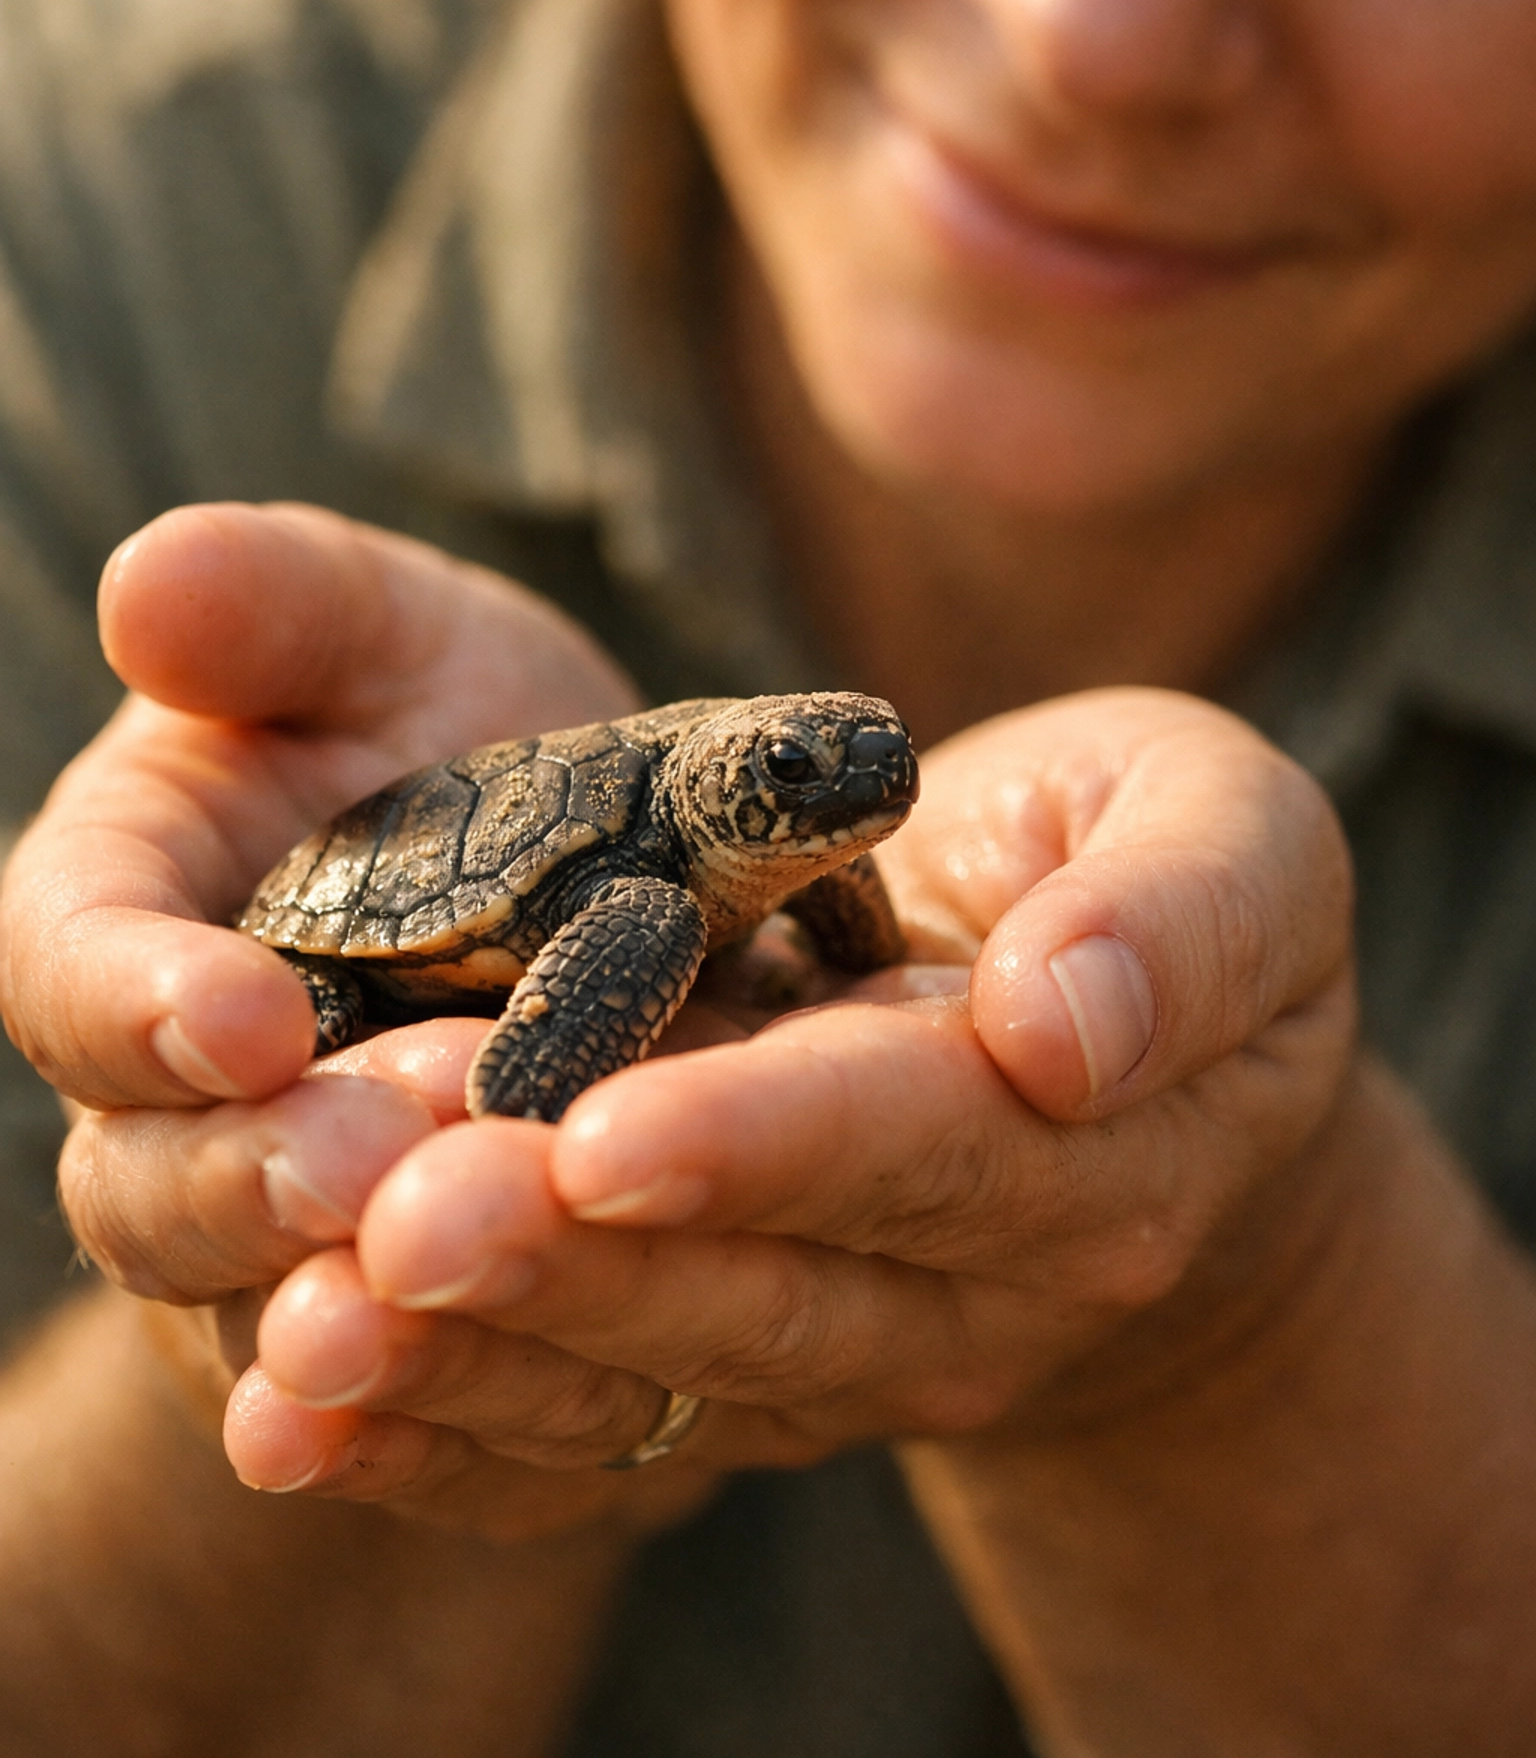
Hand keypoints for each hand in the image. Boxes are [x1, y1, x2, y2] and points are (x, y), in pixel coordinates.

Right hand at [0, 502, 722, 1540]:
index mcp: (125, 916)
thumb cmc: (447, 730)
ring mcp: (267, 1233)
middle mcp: (167, 1102)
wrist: (588, 882)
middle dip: (265, 1174)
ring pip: (264, 1314)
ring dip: (363, 1305)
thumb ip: (278, 608)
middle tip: (401, 1146)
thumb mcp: (383, 635)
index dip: (138, 1009)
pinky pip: (396, 1408)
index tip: (253, 1017)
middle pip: (152, 1183)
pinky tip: (556, 1397)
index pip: (64, 974)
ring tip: (478, 1257)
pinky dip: (454, 1416)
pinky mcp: (390, 1327)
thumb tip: (153, 582)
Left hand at [233, 689, 1358, 1519]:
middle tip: (386, 1231)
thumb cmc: (1158, 890)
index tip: (599, 1132)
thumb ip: (1182, 913)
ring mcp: (852, 1354)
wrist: (1123, 1065)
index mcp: (1092, 1144)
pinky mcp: (749, 1377)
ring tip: (306, 1333)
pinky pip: (601, 1435)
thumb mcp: (1232, 839)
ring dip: (480, 1366)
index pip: (919, 1144)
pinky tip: (302, 1415)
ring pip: (658, 1382)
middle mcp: (970, 1286)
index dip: (766, 1143)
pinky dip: (451, 1434)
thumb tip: (1066, 1031)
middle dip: (571, 1267)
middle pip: (759, 1291)